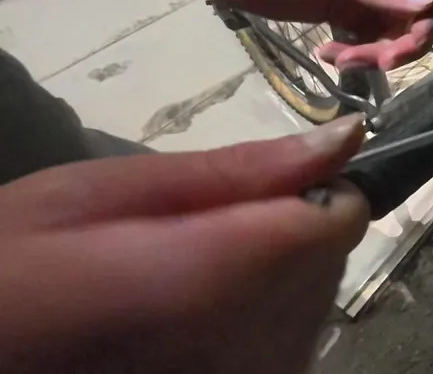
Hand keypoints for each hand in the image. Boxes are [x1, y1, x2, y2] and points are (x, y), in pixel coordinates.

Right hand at [0, 117, 368, 373]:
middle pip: (326, 260)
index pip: (336, 220)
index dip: (312, 190)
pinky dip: (259, 320)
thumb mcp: (96, 196)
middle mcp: (247, 346)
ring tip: (178, 284)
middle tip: (188, 237)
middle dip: (282, 233)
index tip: (260, 187)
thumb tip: (347, 137)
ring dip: (271, 279)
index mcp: (208, 279)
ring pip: (315, 301)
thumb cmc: (12, 269)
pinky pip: (291, 342)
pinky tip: (192, 320)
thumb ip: (234, 170)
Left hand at [143, 0, 432, 69]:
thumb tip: (430, 2)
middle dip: (403, 40)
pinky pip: (368, 38)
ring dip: (377, 52)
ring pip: (395, 29)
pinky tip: (330, 55)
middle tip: (376, 62)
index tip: (410, 39)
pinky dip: (357, 53)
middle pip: (420, 8)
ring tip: (342, 59)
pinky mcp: (341, 10)